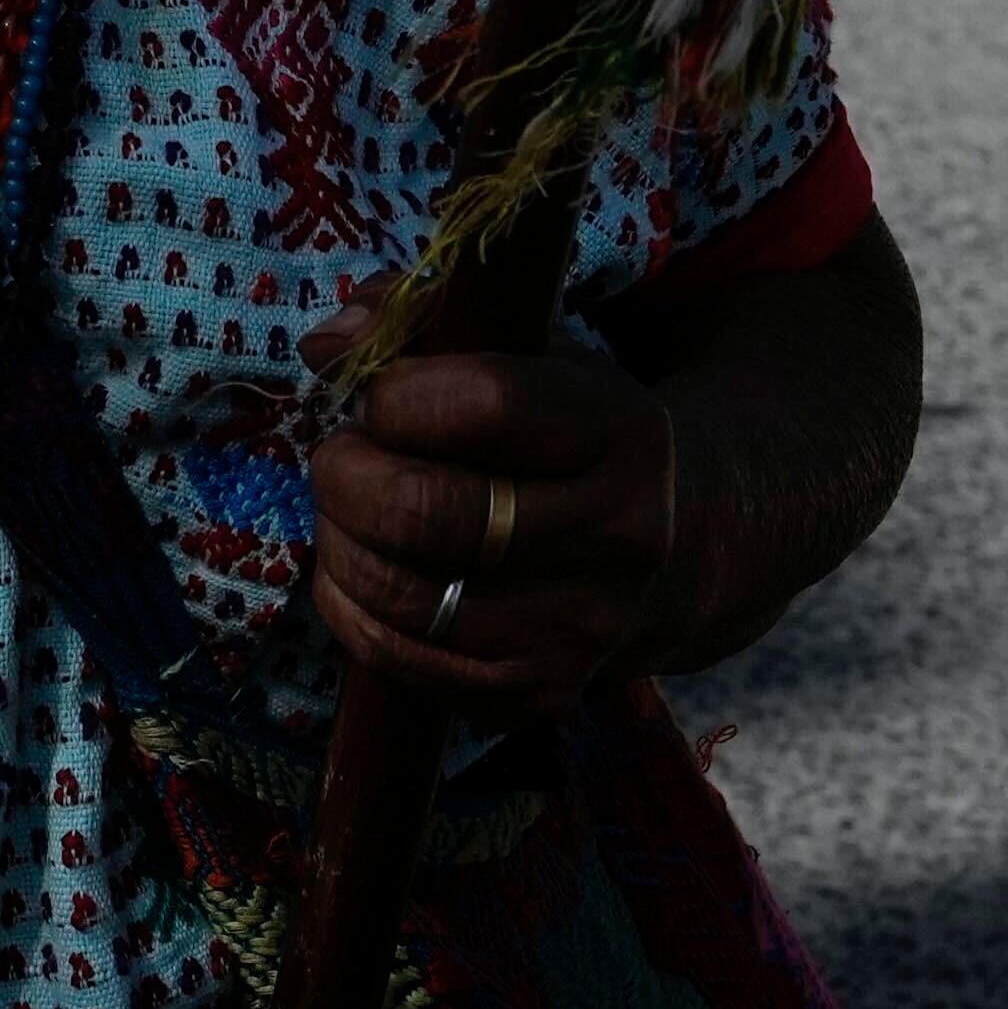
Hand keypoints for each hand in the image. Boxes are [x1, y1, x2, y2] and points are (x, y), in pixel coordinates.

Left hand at [301, 294, 688, 713]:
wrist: (677, 548)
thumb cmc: (563, 431)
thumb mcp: (521, 349)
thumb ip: (415, 317)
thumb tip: (330, 346)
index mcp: (619, 432)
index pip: (482, 403)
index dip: (394, 394)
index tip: (378, 396)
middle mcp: (619, 535)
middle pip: (424, 511)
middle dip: (344, 474)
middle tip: (341, 456)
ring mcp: (587, 626)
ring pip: (402, 593)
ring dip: (340, 542)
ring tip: (349, 512)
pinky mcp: (546, 691)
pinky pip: (404, 661)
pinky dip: (353, 611)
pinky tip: (364, 571)